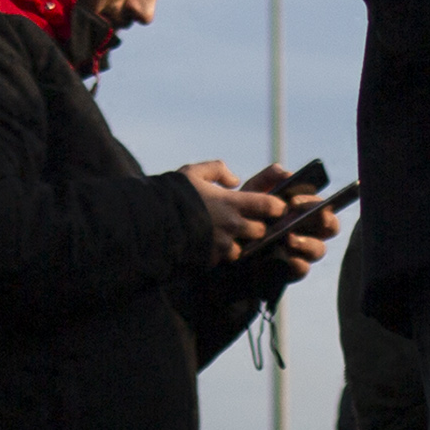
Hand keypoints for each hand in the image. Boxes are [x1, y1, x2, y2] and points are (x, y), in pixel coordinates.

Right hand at [176, 162, 291, 258]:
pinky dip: (223, 254)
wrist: (151, 222)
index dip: (277, 206)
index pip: (268, 205)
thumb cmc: (174, 194)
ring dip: (241, 243)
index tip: (277, 206)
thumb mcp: (195, 172)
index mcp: (231, 202)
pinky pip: (224, 258)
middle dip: (260, 228)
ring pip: (245, 248)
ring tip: (231, 235)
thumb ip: (218, 170)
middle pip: (261, 231)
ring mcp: (221, 245)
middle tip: (253, 222)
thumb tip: (235, 180)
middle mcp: (231, 225)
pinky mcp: (210, 259)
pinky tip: (214, 245)